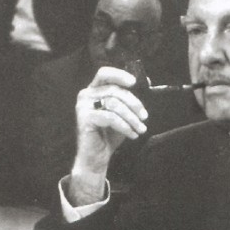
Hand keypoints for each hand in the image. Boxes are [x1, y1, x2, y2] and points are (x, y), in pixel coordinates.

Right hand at [67, 67, 147, 205]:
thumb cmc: (109, 134)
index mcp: (94, 90)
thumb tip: (147, 81)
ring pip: (114, 104)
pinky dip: (124, 126)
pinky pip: (110, 118)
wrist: (96, 157)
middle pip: (114, 90)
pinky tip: (132, 135)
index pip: (104, 73)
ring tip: (140, 129)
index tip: (134, 83)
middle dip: (133, 103)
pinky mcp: (85, 118)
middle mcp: (86, 95)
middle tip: (144, 117)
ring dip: (131, 118)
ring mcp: (83, 106)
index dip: (119, 75)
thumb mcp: (123, 114)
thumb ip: (130, 98)